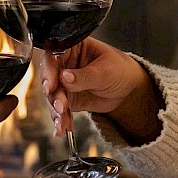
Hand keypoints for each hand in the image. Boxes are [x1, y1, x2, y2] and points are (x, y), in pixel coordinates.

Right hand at [42, 38, 159, 140]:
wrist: (129, 89)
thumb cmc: (120, 70)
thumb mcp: (105, 71)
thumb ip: (84, 76)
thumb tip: (64, 77)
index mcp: (73, 48)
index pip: (54, 55)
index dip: (49, 70)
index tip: (50, 85)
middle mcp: (65, 64)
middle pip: (49, 78)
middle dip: (53, 95)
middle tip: (60, 107)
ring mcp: (64, 83)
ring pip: (53, 97)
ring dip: (56, 111)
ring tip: (63, 122)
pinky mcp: (68, 99)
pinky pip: (60, 110)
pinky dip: (61, 121)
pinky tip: (62, 130)